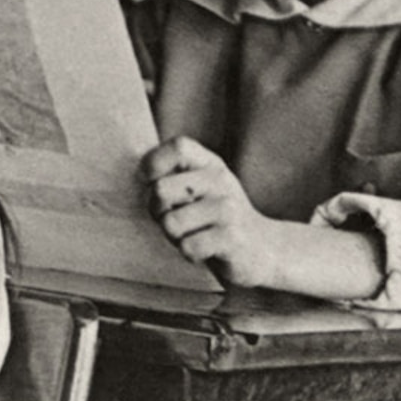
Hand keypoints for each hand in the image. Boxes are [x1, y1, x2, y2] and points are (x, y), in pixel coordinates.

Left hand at [142, 135, 288, 288]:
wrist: (262, 249)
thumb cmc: (215, 219)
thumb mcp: (200, 188)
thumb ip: (174, 177)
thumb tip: (138, 177)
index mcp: (209, 164)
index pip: (178, 146)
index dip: (154, 164)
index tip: (151, 183)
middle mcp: (220, 181)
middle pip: (162, 190)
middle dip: (157, 212)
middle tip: (172, 219)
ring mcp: (228, 209)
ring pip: (171, 223)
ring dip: (173, 237)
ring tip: (191, 235)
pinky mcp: (233, 238)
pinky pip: (189, 247)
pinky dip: (190, 254)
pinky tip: (205, 250)